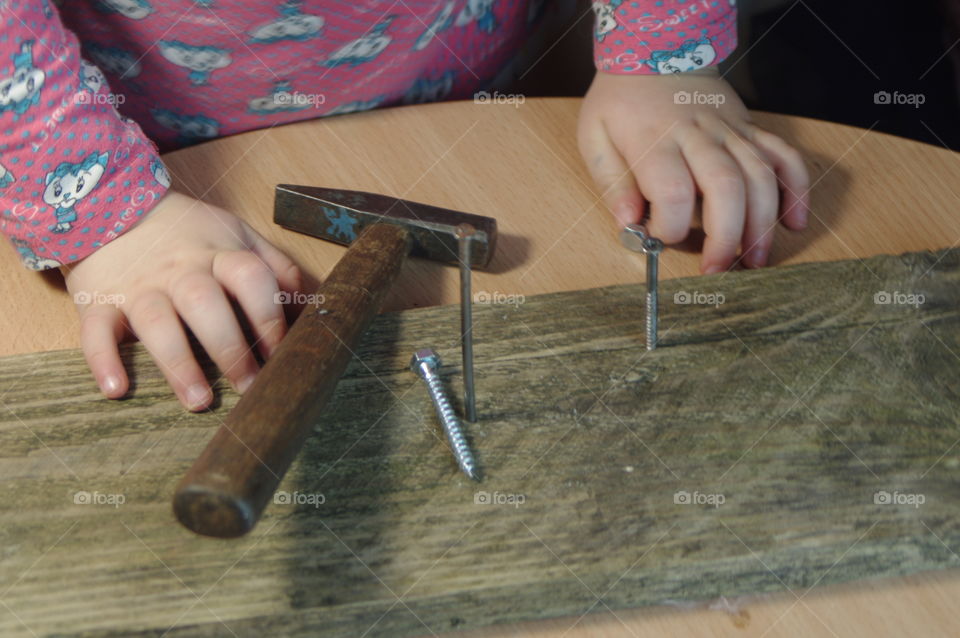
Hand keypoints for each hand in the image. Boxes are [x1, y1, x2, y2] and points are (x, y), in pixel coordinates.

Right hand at [62, 191, 301, 410]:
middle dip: (230, 348)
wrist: (112, 206)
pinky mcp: (99, 302)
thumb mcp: (237, 235)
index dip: (270, 316)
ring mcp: (138, 286)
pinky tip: (117, 390)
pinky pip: (95, 332)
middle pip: (205, 304)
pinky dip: (103, 361)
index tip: (281, 353)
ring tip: (198, 401)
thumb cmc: (189, 232)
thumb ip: (275, 267)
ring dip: (179, 364)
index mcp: (219, 254)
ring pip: (157, 323)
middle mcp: (180, 270)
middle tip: (249, 387)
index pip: (251, 279)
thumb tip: (312, 306)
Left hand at [578, 68, 809, 272]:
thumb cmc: (621, 102)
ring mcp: (730, 130)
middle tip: (718, 270)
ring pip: (760, 176)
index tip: (661, 240)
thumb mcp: (595, 138)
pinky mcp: (750, 128)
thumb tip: (628, 223)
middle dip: (727, 236)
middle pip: (726, 186)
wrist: (656, 51)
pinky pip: (784, 155)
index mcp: (655, 140)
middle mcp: (698, 135)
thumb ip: (612, 182)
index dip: (670, 226)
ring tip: (755, 261)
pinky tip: (794, 223)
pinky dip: (796, 190)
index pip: (671, 190)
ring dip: (763, 223)